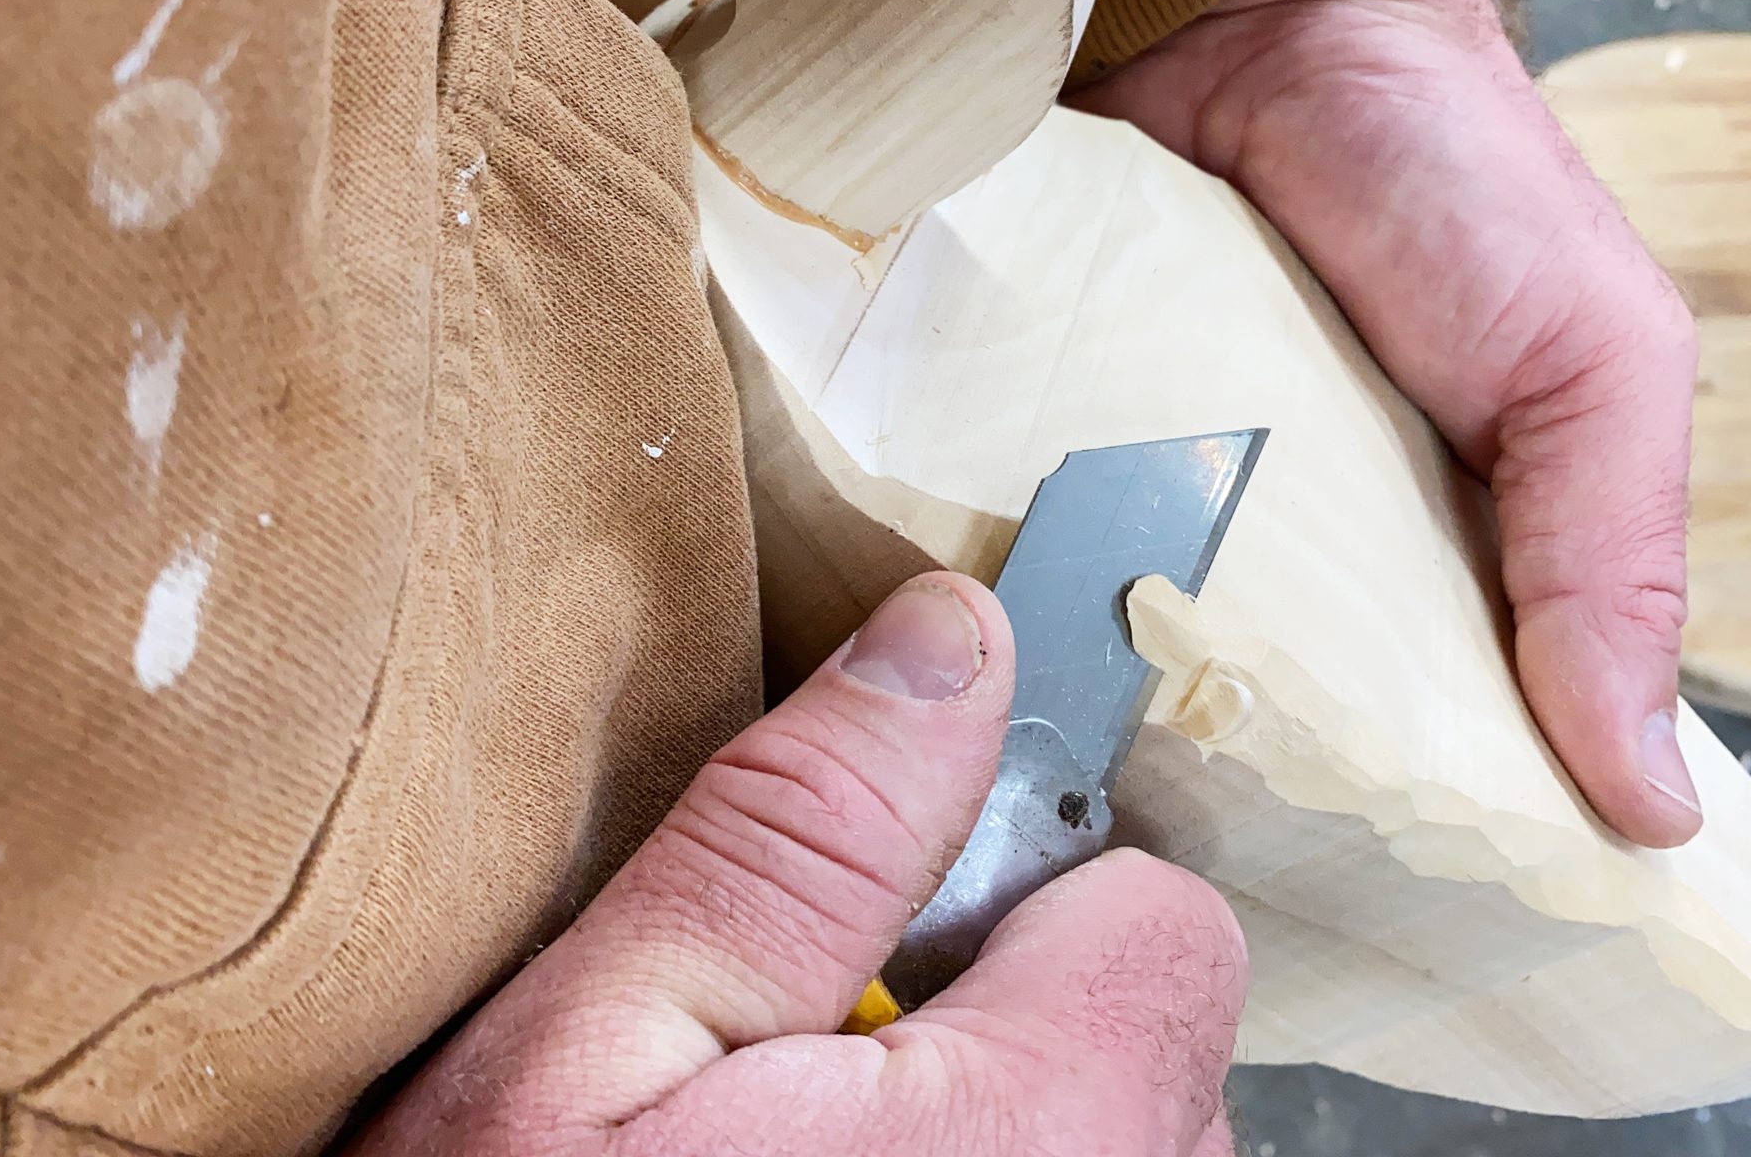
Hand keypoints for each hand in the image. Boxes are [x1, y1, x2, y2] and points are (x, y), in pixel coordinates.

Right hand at [348, 576, 1247, 1156]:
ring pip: (1112, 1154)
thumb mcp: (593, 1056)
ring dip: (991, 1147)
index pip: (1157, 914)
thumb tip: (949, 645)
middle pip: (1141, 1044)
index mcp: (1050, 1129)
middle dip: (994, 1030)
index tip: (869, 963)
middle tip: (798, 1106)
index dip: (1004, 907)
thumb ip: (796, 842)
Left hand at [1070, 0, 1701, 847]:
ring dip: (1115, 716)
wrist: (1262, 5)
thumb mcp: (1597, 362)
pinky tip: (992, 687)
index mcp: (1458, 556)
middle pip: (1271, 719)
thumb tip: (1652, 807)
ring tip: (1065, 814)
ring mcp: (1169, 496)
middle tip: (1187, 881)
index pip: (1446, 741)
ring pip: (1138, 658)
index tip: (1374, 933)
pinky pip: (1037, 559)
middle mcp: (1302, 545)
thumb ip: (1615, 562)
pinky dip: (1024, 612)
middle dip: (1236, 799)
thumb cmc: (1459, 171)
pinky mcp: (1062, 443)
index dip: (1420, 839)